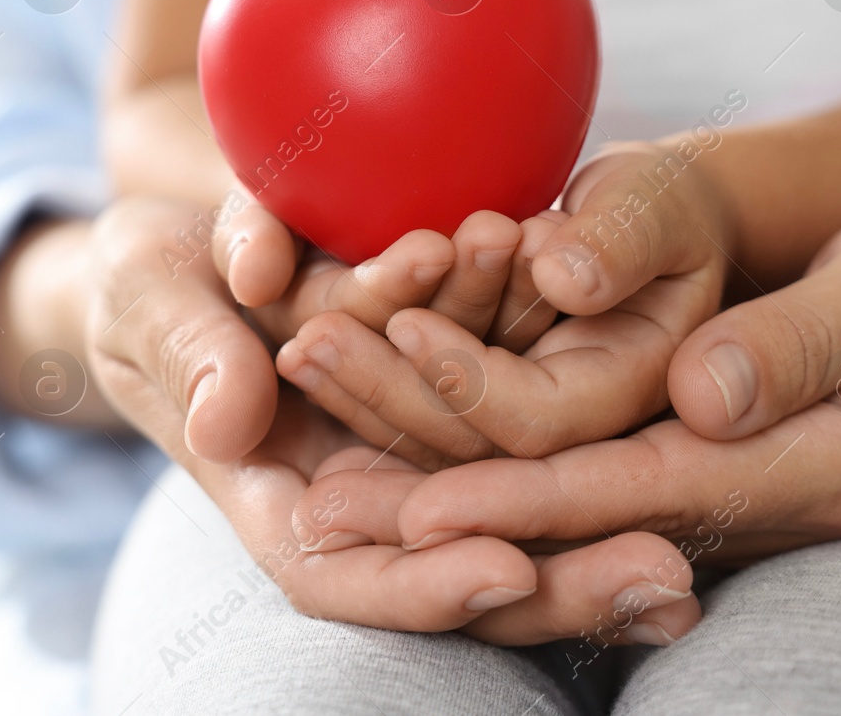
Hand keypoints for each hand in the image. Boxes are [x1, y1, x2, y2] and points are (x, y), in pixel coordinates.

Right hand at [84, 195, 703, 642]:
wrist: (188, 254)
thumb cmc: (145, 282)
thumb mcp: (147, 299)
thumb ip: (188, 352)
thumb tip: (234, 418)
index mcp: (271, 495)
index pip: (344, 574)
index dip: (423, 586)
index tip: (506, 571)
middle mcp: (353, 491)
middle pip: (454, 560)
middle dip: (556, 579)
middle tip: (664, 580)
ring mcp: (407, 450)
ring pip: (504, 499)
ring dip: (594, 512)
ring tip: (694, 519)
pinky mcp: (449, 396)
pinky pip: (518, 419)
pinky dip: (584, 421)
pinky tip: (677, 411)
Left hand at [263, 141, 734, 467]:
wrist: (649, 237)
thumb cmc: (660, 206)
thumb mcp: (657, 205)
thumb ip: (624, 239)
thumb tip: (565, 276)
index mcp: (632, 400)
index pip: (542, 421)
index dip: (471, 380)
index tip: (406, 324)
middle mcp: (574, 445)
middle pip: (473, 448)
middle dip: (391, 397)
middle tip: (309, 345)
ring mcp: (523, 439)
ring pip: (436, 445)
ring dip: (361, 399)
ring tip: (294, 347)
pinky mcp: (485, 424)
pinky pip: (421, 422)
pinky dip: (365, 389)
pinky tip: (301, 346)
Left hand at [291, 202, 840, 565]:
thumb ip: (810, 341)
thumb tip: (704, 394)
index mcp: (809, 468)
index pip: (636, 494)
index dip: (524, 498)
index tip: (417, 505)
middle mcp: (747, 488)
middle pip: (569, 505)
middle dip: (444, 494)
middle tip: (316, 498)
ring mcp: (718, 470)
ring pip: (554, 480)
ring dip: (439, 459)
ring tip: (326, 434)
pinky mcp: (692, 438)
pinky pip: (570, 447)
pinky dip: (479, 431)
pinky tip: (395, 411)